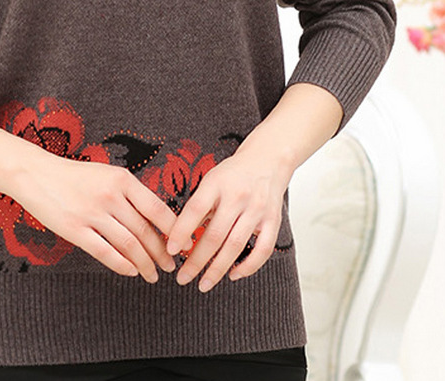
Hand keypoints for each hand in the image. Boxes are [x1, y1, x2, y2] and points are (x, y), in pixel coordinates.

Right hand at [11, 155, 180, 281]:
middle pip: (145, 231)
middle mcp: (110, 196)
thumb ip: (129, 193)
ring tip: (153, 275)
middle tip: (171, 266)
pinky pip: (105, 252)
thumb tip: (154, 218)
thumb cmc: (74, 175)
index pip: (157, 209)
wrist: (36, 174)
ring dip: (145, 264)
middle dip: (162, 253)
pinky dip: (122, 265)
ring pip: (129, 245)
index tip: (184, 244)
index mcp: (122, 179)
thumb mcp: (107, 174)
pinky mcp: (75, 229)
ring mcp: (92, 213)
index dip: (174, 230)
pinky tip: (131, 271)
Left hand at [164, 138, 294, 291]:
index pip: (195, 209)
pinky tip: (233, 275)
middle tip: (182, 277)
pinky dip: (248, 266)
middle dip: (196, 260)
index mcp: (217, 183)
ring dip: (217, 269)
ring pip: (235, 246)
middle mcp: (238, 196)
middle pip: (215, 234)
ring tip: (203, 284)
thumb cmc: (233, 174)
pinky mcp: (273, 221)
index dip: (181, 231)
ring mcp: (257, 209)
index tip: (170, 250)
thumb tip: (180, 237)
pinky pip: (262, 250)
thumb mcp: (211, 180)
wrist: (268, 160)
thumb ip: (199, 205)